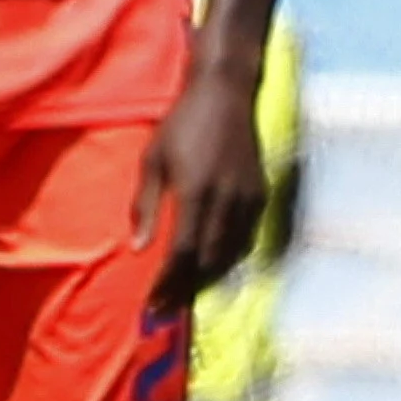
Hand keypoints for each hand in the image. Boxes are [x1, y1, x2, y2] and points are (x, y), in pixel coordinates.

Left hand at [136, 64, 271, 318]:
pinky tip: (212, 263)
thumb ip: (145, 205)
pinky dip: (228, 257)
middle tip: (165, 307)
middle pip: (208, 260)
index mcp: (197, 190)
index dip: (169, 284)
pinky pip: (246, 237)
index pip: (184, 252)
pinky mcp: (261, 193)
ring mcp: (248, 197)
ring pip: (231, 253)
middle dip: (186, 288)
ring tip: (185, 292)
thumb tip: (138, 248)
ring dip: (207, 277)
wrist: (225, 92)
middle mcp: (227, 199)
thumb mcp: (153, 159)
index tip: (153, 305)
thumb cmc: (181, 123)